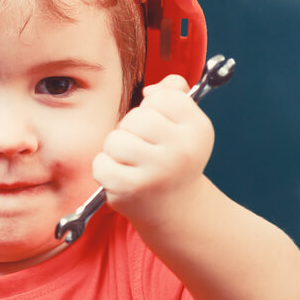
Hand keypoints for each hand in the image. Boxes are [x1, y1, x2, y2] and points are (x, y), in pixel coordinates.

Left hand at [93, 74, 214, 225]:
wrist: (177, 209)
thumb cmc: (175, 160)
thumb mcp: (186, 126)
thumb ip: (174, 95)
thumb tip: (151, 89)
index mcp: (198, 130)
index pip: (163, 97)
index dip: (155, 109)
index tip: (162, 127)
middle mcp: (181, 151)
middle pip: (136, 117)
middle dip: (133, 129)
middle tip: (145, 148)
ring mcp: (155, 172)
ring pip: (115, 139)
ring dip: (117, 149)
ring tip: (133, 163)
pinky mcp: (130, 189)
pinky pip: (101, 163)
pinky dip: (105, 169)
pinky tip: (122, 177)